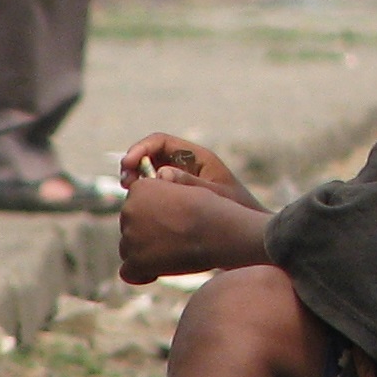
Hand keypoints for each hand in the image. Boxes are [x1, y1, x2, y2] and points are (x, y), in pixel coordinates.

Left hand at [119, 172, 255, 284]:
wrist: (218, 230)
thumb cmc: (208, 210)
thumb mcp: (182, 191)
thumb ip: (161, 198)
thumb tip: (150, 205)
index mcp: (138, 189)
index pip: (134, 210)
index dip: (152, 219)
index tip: (172, 224)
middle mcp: (128, 210)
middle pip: (129, 230)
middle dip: (146, 237)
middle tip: (174, 242)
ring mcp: (130, 236)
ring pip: (128, 251)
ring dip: (145, 255)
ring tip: (171, 256)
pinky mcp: (136, 260)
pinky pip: (128, 273)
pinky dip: (140, 275)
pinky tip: (157, 273)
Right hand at [121, 132, 255, 208]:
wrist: (249, 234)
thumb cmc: (237, 211)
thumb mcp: (215, 197)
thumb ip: (190, 184)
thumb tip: (161, 174)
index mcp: (197, 157)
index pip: (160, 142)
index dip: (140, 149)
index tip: (128, 164)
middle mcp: (186, 165)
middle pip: (150, 155)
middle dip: (133, 165)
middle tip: (126, 182)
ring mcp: (180, 181)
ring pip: (148, 173)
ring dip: (135, 181)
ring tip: (128, 194)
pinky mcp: (176, 197)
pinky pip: (154, 191)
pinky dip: (142, 196)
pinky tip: (139, 208)